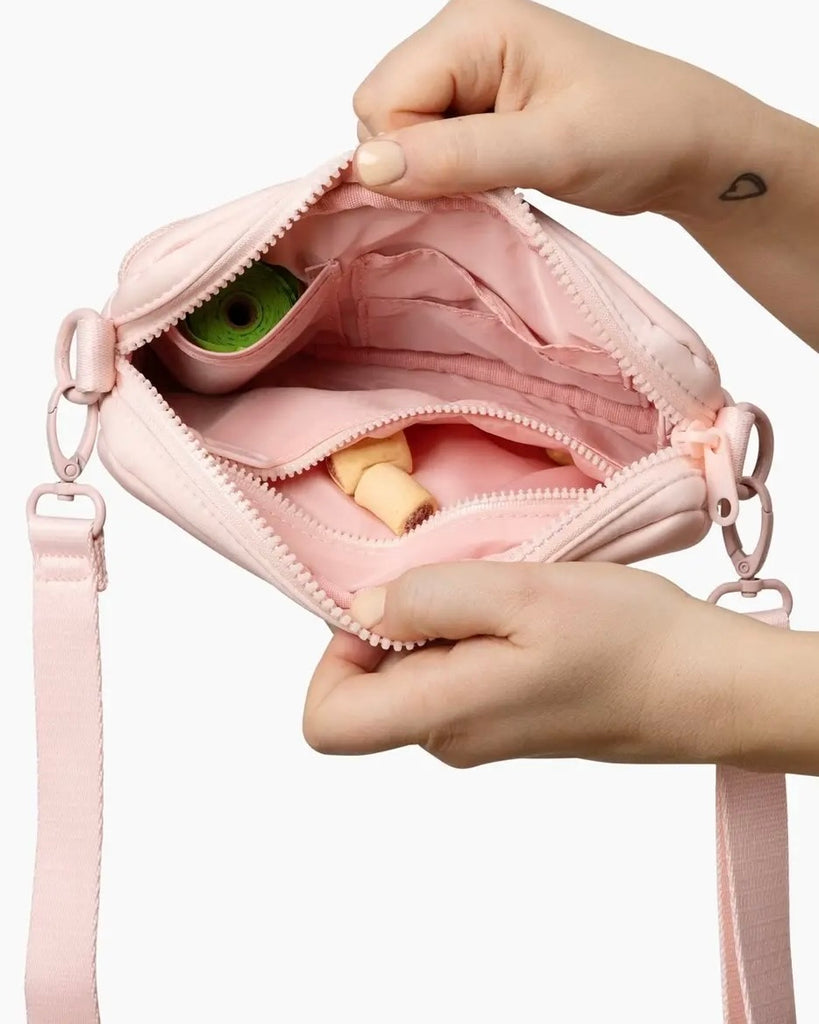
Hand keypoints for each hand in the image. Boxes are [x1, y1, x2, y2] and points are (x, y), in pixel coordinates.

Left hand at [303, 561, 763, 768]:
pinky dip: (475, 628)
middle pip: (371, 680)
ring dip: (445, 617)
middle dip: (402, 617)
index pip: (326, 720)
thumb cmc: (624, 641)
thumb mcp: (519, 594)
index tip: (391, 604)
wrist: (704, 686)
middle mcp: (449, 737)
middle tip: (469, 577)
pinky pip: (459, 668)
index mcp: (441, 716)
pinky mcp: (507, 715)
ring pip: (417, 668)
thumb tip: (363, 608)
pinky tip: (526, 606)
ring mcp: (480, 731)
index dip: (333, 655)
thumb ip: (427, 600)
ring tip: (507, 589)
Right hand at [350, 0, 757, 218]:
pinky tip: (496, 181)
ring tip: (502, 179)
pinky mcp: (476, 107)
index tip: (468, 183)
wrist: (687, 147)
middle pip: (381, 117)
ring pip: (401, 140)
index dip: (409, 156)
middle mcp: (459, 37)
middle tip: (491, 181)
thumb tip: (369, 169)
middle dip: (421, 166)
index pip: (381, 100)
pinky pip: (428, 150)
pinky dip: (451, 178)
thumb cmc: (638, 131)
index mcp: (471, 23)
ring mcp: (466, 73)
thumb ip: (457, 156)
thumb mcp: (551, 148)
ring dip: (438, 176)